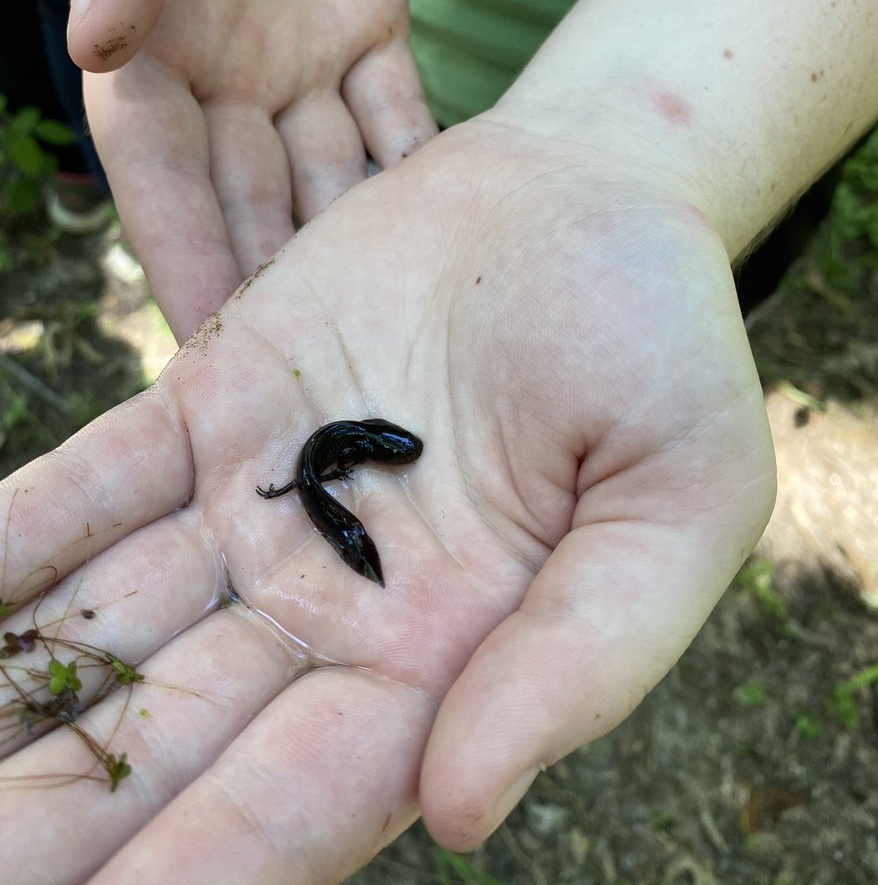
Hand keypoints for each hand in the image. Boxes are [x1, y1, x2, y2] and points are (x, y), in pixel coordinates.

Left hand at [0, 119, 772, 882]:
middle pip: (171, 735)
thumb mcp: (678, 499)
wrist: (586, 192)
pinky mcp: (215, 403)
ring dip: (11, 700)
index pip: (298, 794)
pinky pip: (90, 485)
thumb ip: (585, 657)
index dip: (196, 870)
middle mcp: (333, 601)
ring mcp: (261, 503)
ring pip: (109, 628)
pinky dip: (11, 540)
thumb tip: (455, 811)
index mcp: (447, 650)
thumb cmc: (663, 342)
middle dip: (60, 813)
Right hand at [28, 0, 436, 340]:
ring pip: (328, 179)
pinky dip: (418, 170)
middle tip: (324, 377)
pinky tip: (452, 228)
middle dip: (282, 289)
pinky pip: (396, 114)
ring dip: (358, 252)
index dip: (186, 258)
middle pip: (250, 203)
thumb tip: (96, 32)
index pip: (160, 177)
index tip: (214, 346)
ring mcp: (297, 65)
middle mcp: (218, 81)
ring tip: (402, 328)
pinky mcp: (365, 32)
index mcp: (141, 50)